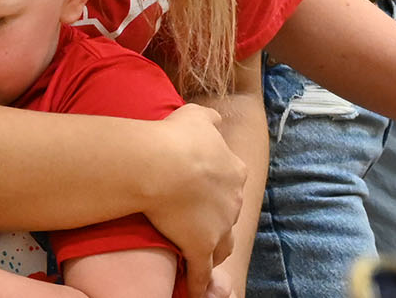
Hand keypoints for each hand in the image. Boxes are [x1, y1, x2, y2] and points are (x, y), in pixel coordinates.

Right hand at [144, 104, 244, 297]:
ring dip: (213, 251)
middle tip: (195, 220)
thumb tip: (216, 119)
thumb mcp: (196, 117)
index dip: (216, 187)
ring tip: (200, 256)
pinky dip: (199, 284)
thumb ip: (209, 119)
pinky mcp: (201, 247)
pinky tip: (195, 292)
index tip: (201, 189)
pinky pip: (202, 272)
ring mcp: (219, 227)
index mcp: (233, 171)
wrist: (162, 164)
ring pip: (222, 245)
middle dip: (216, 219)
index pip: (231, 183)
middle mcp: (232, 200)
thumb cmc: (175, 138)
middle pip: (228, 215)